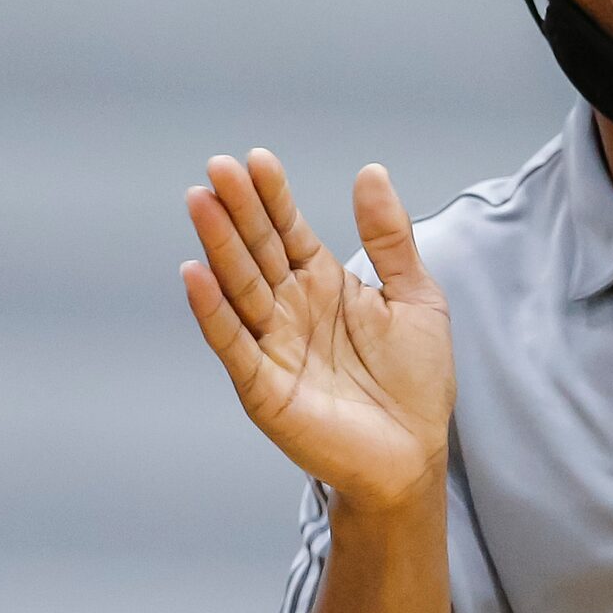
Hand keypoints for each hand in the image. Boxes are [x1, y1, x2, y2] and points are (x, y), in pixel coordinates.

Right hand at [181, 150, 453, 512]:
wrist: (415, 453)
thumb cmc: (416, 379)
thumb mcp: (416, 297)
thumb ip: (390, 238)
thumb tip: (370, 170)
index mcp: (322, 282)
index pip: (288, 229)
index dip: (272, 195)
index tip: (256, 159)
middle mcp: (289, 309)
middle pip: (257, 250)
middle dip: (237, 210)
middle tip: (216, 168)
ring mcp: (272, 346)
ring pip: (239, 287)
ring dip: (218, 247)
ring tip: (199, 202)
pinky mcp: (263, 388)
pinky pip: (233, 345)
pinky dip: (212, 312)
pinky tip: (196, 275)